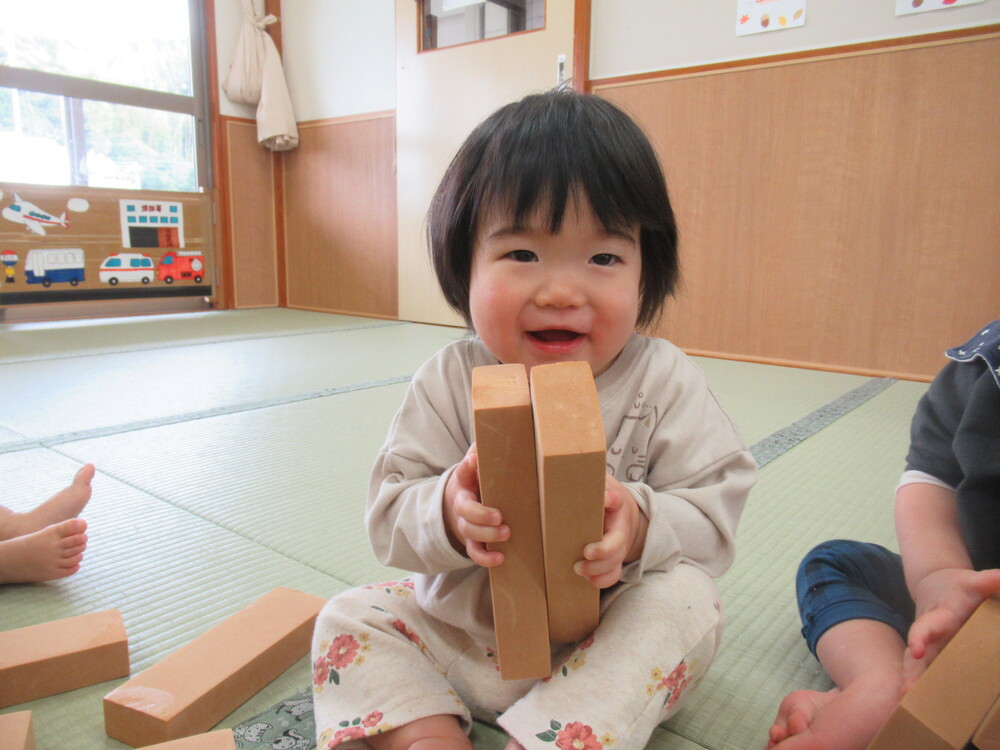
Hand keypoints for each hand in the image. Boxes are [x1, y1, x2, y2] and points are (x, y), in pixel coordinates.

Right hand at [442, 444, 508, 567]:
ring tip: (506, 533)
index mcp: (463, 484)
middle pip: (466, 513)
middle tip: (500, 516)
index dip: (466, 468)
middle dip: (482, 516)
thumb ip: (481, 451)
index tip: (473, 461)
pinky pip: (475, 553)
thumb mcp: (475, 465)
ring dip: (487, 536)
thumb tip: (494, 430)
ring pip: (470, 534)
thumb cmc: (475, 482)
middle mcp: (461, 507)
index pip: (461, 475)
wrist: (458, 504)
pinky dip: (486, 558)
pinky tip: (501, 558)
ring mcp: (465, 526)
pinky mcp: (472, 542)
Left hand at [574, 474, 646, 588]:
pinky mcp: (613, 560)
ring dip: (598, 569)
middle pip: (617, 542)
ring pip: (615, 562)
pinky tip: (587, 579)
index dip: (610, 499)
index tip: (605, 499)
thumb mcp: (598, 481)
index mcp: (615, 504)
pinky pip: (612, 574)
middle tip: (586, 552)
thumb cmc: (602, 496)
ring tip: (578, 568)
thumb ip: (587, 478)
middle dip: (603, 550)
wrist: (623, 514)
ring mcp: (618, 547)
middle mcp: (619, 528)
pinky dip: (601, 580)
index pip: (615, 499)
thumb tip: (563, 467)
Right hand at [901, 567, 999, 691]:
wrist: (935, 585)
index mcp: (940, 615)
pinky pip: (918, 669)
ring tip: (906, 699)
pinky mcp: (927, 653)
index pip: (928, 625)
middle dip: (912, 669)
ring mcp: (926, 643)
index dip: (922, 636)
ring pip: (913, 663)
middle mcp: (929, 631)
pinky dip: (914, 683)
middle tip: (907, 689)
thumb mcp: (975, 581)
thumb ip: (990, 580)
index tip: (917, 649)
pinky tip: (909, 701)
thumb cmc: (959, 586)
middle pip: (916, 650)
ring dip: (911, 680)